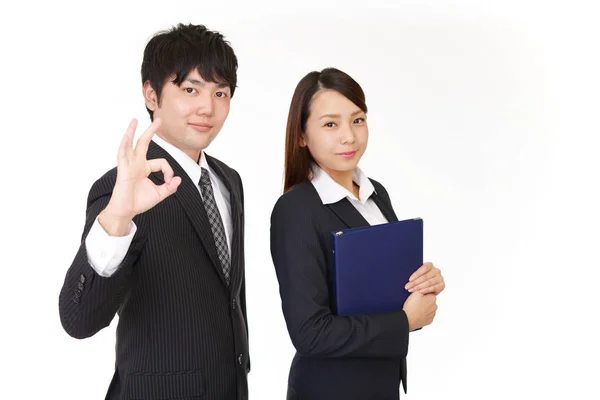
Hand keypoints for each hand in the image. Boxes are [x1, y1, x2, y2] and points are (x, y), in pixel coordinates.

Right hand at [99, 118, 180, 235]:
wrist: (126, 211)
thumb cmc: (139, 202)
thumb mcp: (160, 194)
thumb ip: (170, 187)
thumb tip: (178, 179)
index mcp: (145, 168)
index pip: (162, 162)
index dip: (169, 170)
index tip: (170, 181)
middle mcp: (136, 164)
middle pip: (144, 143)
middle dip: (151, 131)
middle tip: (159, 120)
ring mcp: (129, 166)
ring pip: (131, 145)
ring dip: (132, 132)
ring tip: (134, 120)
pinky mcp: (123, 170)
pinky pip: (123, 155)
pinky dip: (125, 144)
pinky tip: (127, 135)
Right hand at [402, 292, 436, 330]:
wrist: (408, 319)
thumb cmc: (411, 306)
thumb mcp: (415, 293)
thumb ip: (422, 289)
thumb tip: (425, 288)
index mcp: (432, 298)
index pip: (429, 293)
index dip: (423, 294)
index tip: (417, 296)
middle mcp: (435, 306)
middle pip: (430, 301)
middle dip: (424, 301)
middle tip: (416, 302)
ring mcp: (432, 314)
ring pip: (429, 308)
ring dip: (424, 308)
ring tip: (416, 308)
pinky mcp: (429, 320)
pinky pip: (427, 316)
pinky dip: (424, 314)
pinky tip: (418, 313)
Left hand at [405, 262, 444, 294]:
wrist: (427, 288)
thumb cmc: (420, 280)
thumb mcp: (417, 275)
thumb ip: (414, 274)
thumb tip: (403, 270)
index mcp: (430, 265)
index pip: (424, 268)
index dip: (417, 274)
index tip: (409, 279)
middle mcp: (436, 270)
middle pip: (425, 276)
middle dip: (415, 282)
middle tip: (407, 287)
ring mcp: (440, 278)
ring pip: (429, 282)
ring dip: (419, 287)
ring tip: (411, 290)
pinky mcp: (442, 285)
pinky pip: (434, 287)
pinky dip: (427, 290)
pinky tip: (420, 292)